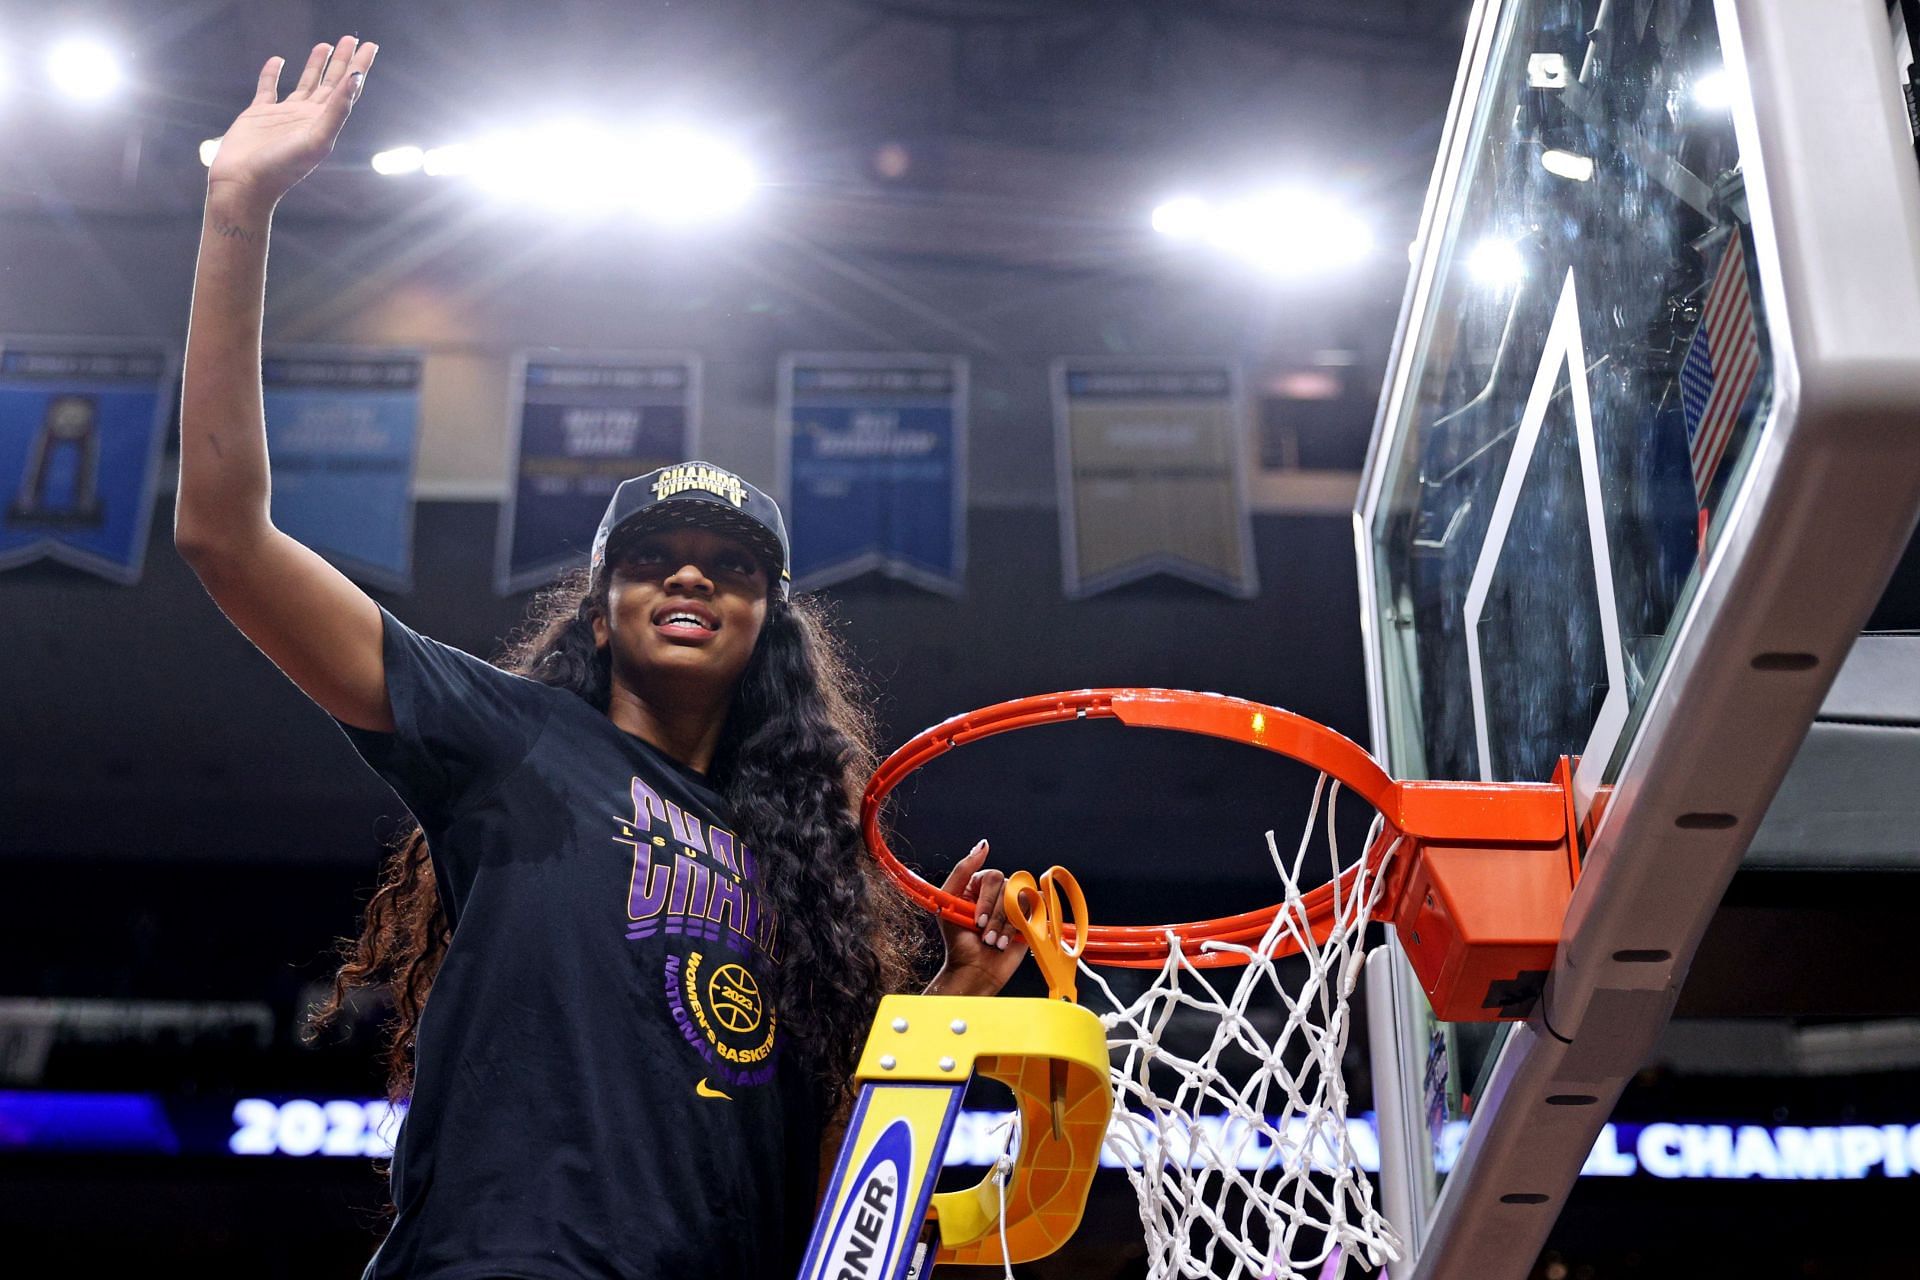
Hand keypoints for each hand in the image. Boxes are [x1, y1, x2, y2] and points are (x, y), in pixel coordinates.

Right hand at [208, 36, 378, 208]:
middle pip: (331, 82)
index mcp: (325, 123)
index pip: (348, 89)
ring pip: (304, 83)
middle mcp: (308, 117)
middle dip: (342, 61)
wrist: (244, 183)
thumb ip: (337, 110)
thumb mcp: (317, 140)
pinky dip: (272, 73)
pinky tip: (278, 60)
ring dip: (315, 65)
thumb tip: (356, 80)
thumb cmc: (282, 168)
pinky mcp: (259, 114)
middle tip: (351, 37)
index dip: (360, 67)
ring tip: (325, 44)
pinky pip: (268, 88)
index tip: (370, 46)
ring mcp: (284, 115)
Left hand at [929, 840, 1028, 997]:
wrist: (974, 970)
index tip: (976, 920)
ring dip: (1006, 926)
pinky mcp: (1031, 919)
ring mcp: (1015, 906)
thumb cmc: (958, 940)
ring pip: (1022, 900)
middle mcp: (999, 892)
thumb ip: (963, 870)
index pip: (993, 877)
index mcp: (979, 884)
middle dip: (995, 916)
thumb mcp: (949, 901)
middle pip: (1010, 888)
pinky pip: (1038, 909)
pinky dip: (1022, 926)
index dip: (986, 900)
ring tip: (994, 941)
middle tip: (984, 934)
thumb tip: (983, 845)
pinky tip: (1008, 940)